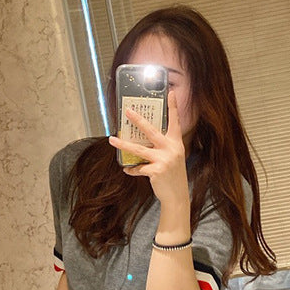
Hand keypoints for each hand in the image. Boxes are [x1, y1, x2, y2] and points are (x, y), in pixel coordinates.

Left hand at [109, 91, 189, 209]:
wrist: (177, 196)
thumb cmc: (173, 175)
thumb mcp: (172, 157)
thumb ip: (162, 147)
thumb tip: (142, 139)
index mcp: (176, 143)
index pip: (175, 121)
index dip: (173, 107)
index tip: (170, 93)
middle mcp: (171, 149)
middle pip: (151, 131)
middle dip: (138, 120)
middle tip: (127, 111)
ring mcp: (164, 160)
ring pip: (139, 149)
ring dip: (123, 144)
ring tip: (111, 139)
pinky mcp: (156, 171)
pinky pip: (138, 168)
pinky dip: (131, 169)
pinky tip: (128, 170)